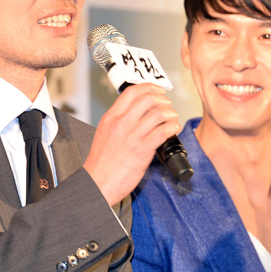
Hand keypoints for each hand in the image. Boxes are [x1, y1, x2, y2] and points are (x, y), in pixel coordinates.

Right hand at [83, 83, 180, 205]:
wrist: (98, 183)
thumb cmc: (101, 162)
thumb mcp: (104, 132)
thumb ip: (118, 120)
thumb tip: (135, 111)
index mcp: (111, 117)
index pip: (132, 92)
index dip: (149, 88)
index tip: (157, 91)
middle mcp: (121, 123)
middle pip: (148, 99)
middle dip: (163, 100)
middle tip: (167, 105)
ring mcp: (132, 136)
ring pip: (158, 113)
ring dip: (170, 114)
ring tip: (172, 118)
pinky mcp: (142, 150)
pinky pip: (163, 131)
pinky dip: (172, 127)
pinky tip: (172, 129)